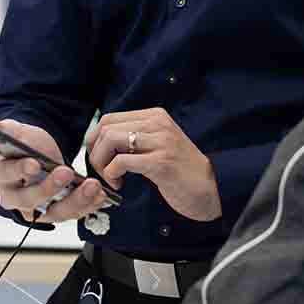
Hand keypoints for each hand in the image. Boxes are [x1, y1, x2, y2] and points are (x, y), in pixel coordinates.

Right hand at [0, 117, 107, 224]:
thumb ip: (0, 128)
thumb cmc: (25, 146)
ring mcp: (37, 208)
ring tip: (93, 187)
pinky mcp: (56, 212)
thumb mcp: (15, 132)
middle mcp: (16, 197)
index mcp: (2, 175)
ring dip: (76, 201)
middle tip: (66, 173)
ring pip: (54, 211)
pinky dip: (88, 205)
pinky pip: (72, 214)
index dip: (20, 171)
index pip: (7, 175)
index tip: (34, 164)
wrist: (41, 156)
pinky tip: (101, 195)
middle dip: (50, 188)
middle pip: (30, 199)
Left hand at [86, 108, 220, 221]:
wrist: (208, 188)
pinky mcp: (161, 162)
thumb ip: (136, 136)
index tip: (96, 156)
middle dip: (95, 152)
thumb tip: (102, 140)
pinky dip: (112, 174)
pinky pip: (122, 161)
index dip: (94, 139)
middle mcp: (157, 124)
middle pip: (106, 128)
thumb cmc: (180, 170)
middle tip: (101, 170)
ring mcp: (160, 142)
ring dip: (102, 163)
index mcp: (155, 116)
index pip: (110, 118)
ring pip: (111, 141)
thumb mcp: (158, 143)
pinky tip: (119, 183)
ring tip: (111, 178)